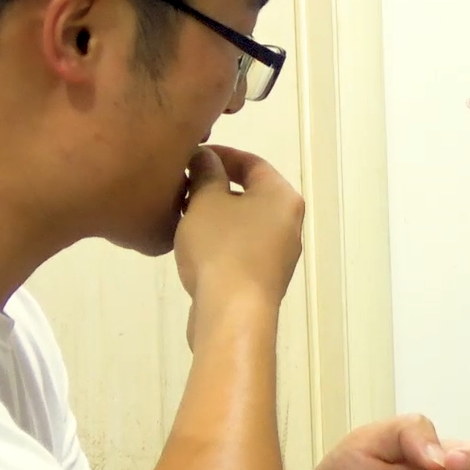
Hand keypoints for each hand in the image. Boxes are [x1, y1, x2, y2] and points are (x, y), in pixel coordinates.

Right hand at [174, 145, 304, 344]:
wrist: (232, 314)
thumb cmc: (221, 248)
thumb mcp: (206, 201)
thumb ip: (206, 173)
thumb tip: (206, 159)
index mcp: (282, 197)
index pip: (253, 162)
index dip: (220, 155)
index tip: (190, 156)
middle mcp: (288, 224)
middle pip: (250, 193)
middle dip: (214, 186)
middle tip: (182, 186)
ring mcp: (278, 255)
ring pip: (243, 223)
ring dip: (214, 215)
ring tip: (181, 214)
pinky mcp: (262, 279)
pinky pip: (239, 249)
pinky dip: (218, 241)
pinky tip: (192, 247)